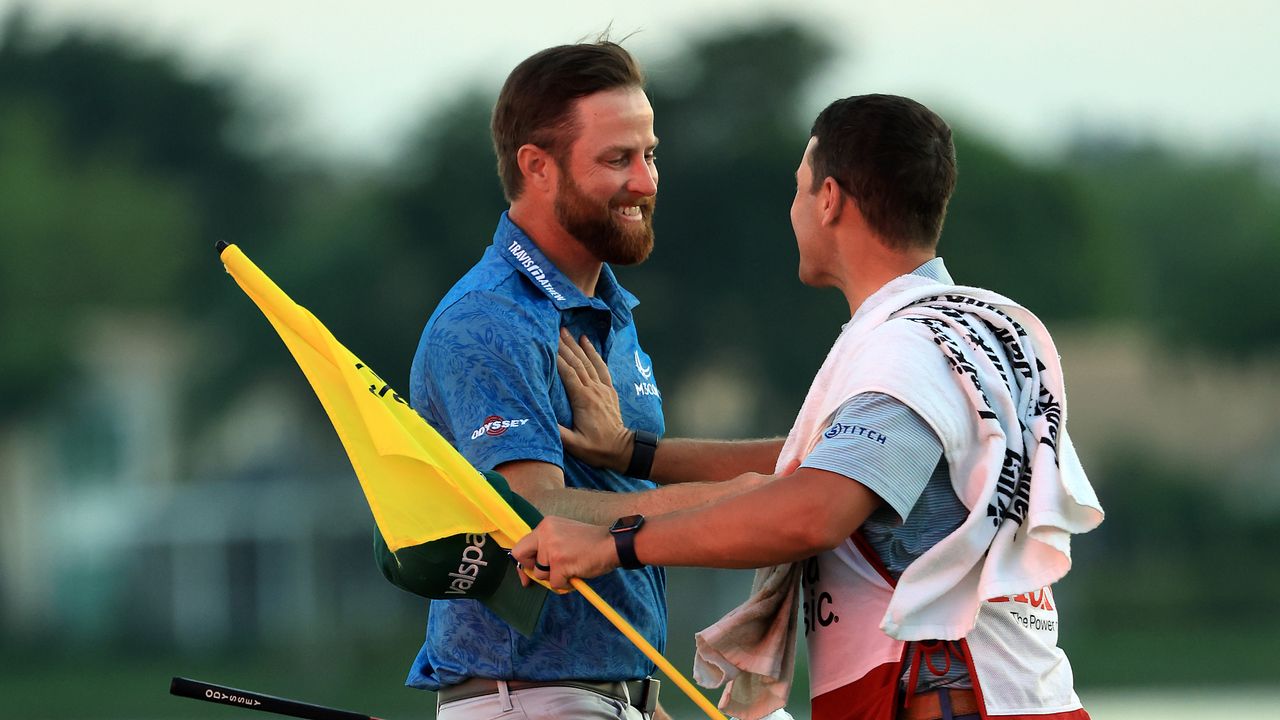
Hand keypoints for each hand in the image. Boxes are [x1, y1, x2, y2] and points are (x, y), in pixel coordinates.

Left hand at [511, 516, 619, 590]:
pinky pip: (554, 583)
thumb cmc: (591, 543)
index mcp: (546, 525)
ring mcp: (552, 548)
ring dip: (555, 577)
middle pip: (520, 555)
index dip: (522, 561)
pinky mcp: (560, 562)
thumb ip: (548, 544)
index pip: (522, 544)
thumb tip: (531, 567)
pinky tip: (576, 574)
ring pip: (540, 574)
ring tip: (571, 569)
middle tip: (544, 574)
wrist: (612, 544)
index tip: (526, 574)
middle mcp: (545, 533)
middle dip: (530, 569)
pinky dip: (565, 585)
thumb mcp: (564, 534)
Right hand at [557, 329, 632, 470]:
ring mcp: (603, 388)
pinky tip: (587, 342)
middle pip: (577, 363)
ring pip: (588, 362)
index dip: (558, 358)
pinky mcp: (609, 390)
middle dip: (565, 345)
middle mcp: (594, 390)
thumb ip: (558, 432)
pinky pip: (601, 367)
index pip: (568, 373)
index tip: (547, 344)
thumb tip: (539, 418)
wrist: (622, 449)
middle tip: (555, 329)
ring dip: (577, 345)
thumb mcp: (574, 445)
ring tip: (568, 331)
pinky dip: (594, 353)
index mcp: (583, 400)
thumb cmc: (596, 448)